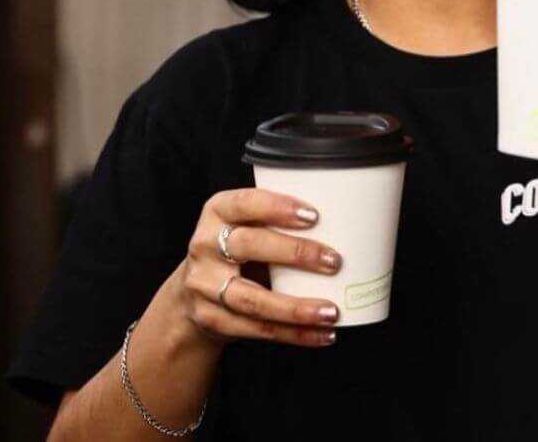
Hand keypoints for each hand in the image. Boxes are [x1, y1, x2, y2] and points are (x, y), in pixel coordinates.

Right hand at [177, 188, 341, 347]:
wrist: (193, 292)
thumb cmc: (235, 250)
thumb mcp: (244, 225)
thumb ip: (275, 221)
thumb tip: (344, 223)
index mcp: (217, 213)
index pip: (244, 203)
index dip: (277, 208)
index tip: (314, 216)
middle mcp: (205, 247)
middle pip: (248, 246)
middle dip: (294, 253)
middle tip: (334, 261)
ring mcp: (205, 286)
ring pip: (252, 299)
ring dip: (296, 308)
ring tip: (331, 311)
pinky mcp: (213, 320)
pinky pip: (258, 330)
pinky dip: (294, 334)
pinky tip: (322, 333)